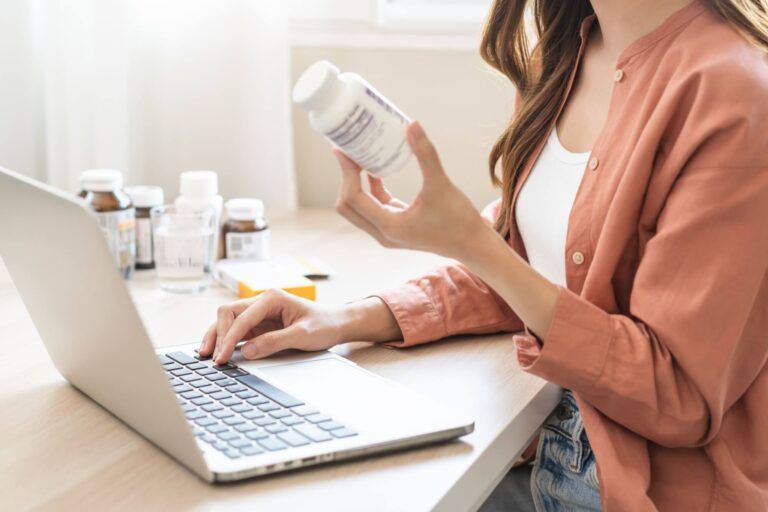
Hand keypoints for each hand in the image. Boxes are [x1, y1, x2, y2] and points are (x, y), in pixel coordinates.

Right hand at [199, 290, 400, 363]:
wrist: (337, 324)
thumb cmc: (324, 325)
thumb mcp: (303, 335)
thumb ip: (275, 342)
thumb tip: (248, 352)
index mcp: (272, 298)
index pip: (242, 317)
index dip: (229, 338)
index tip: (223, 357)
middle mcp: (262, 301)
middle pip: (228, 313)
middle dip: (218, 334)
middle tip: (214, 358)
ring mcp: (259, 312)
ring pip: (228, 320)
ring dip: (217, 336)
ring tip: (207, 355)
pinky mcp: (259, 324)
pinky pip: (236, 330)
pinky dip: (225, 340)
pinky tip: (218, 352)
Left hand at [334, 121, 487, 259]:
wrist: (472, 245)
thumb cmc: (459, 219)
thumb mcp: (441, 184)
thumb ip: (425, 154)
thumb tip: (411, 124)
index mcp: (389, 226)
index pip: (353, 198)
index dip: (346, 172)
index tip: (343, 151)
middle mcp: (383, 233)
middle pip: (347, 206)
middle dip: (345, 178)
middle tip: (347, 152)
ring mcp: (387, 233)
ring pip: (357, 208)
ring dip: (354, 184)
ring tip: (357, 157)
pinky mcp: (395, 228)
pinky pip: (372, 207)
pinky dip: (369, 189)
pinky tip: (375, 169)